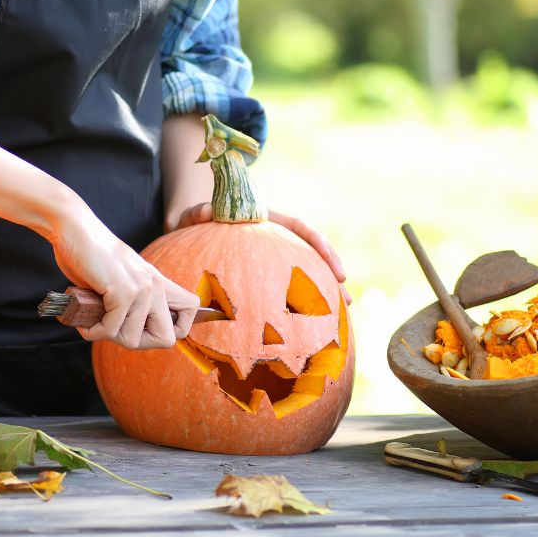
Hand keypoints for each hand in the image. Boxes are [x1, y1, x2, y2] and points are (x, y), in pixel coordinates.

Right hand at [50, 205, 199, 348]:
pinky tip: (85, 322)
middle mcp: (156, 286)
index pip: (192, 310)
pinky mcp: (123, 291)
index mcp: (159, 282)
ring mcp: (142, 288)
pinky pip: (111, 329)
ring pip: (133, 339)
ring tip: (94, 320)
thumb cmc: (92, 257)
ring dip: (108, 336)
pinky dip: (93, 331)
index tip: (142, 327)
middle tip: (115, 330)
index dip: (170, 329)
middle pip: (166, 339)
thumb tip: (133, 334)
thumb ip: (135, 301)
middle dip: (137, 342)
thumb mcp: (123, 280)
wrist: (75, 229)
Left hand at [174, 203, 350, 303]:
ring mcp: (275, 256)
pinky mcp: (269, 273)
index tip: (327, 256)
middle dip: (330, 271)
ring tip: (343, 313)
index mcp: (266, 221)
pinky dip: (304, 303)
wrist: (193, 230)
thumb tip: (205, 212)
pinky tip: (315, 324)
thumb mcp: (194, 215)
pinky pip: (291, 287)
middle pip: (312, 252)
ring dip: (325, 291)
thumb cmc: (195, 221)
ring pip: (308, 271)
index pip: (298, 227)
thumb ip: (198, 212)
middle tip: (344, 295)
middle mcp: (277, 238)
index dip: (315, 241)